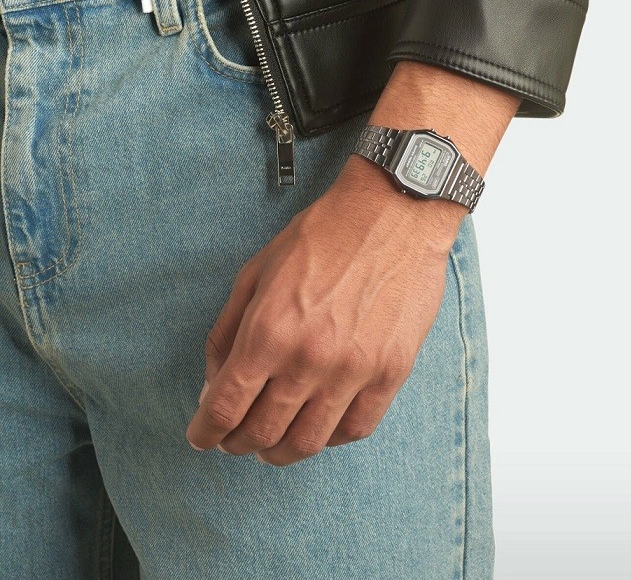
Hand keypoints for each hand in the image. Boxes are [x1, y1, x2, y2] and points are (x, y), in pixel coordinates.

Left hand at [185, 154, 465, 465]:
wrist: (392, 214)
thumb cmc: (322, 236)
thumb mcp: (256, 271)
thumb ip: (227, 331)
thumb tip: (213, 383)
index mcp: (269, 331)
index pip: (226, 407)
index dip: (206, 431)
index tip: (202, 436)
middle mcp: (309, 359)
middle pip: (262, 432)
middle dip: (237, 444)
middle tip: (233, 440)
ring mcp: (354, 370)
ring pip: (308, 442)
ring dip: (280, 452)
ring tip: (272, 444)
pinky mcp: (391, 372)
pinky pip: (356, 428)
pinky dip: (329, 438)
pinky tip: (318, 427)